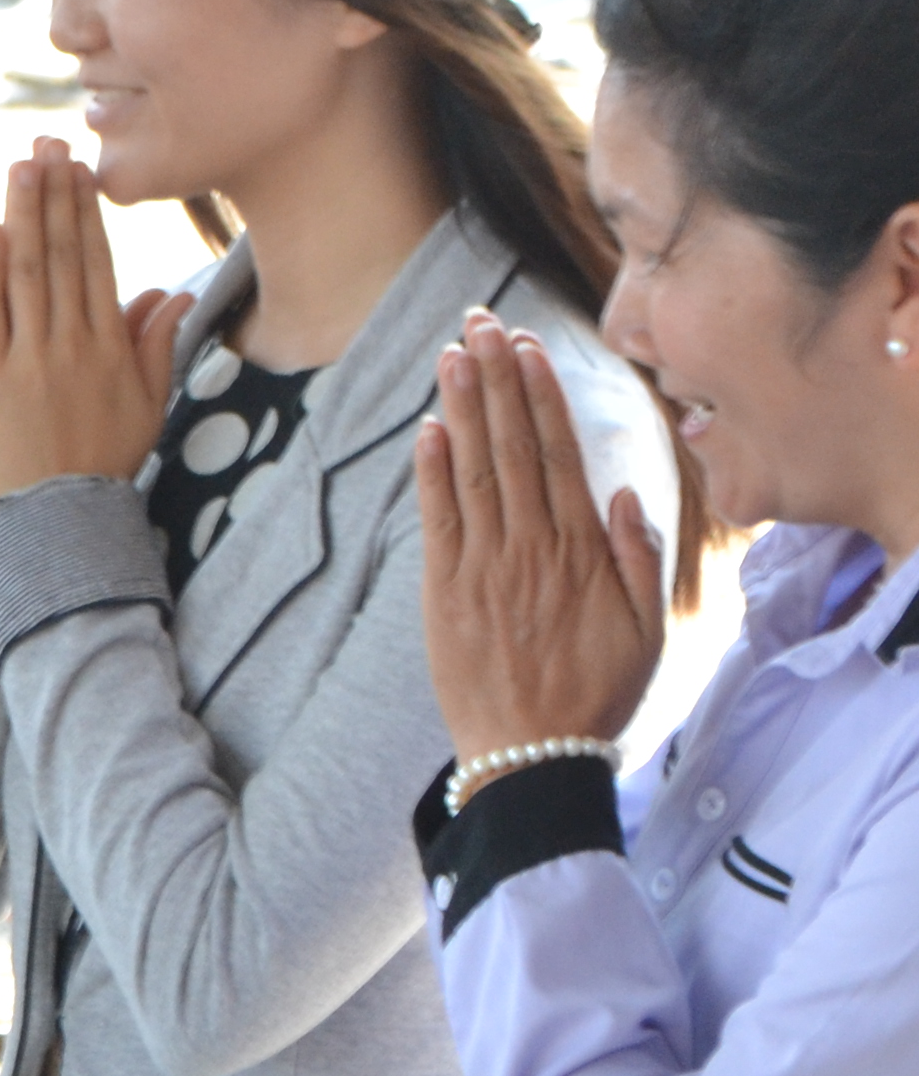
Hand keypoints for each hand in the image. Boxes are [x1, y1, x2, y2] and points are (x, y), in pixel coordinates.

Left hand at [0, 139, 188, 516]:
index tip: (80, 169)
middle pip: (61, 256)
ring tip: (20, 167)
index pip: (95, 264)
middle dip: (54, 197)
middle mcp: (69, 346)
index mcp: (108, 348)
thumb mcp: (143, 407)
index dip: (86, 212)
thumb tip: (169, 294)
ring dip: (21, 216)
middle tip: (48, 144)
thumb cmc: (97, 462)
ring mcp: (25, 361)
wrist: (49, 520)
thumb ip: (154, 347)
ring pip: (25, 274)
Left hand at [417, 307, 666, 771]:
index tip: (528, 348)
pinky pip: (438, 519)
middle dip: (496, 380)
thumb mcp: (647, 629)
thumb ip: (640, 559)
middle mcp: (534, 548)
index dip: (541, 395)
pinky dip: (431, 471)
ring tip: (452, 353)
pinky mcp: (445, 592)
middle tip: (480, 322)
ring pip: (474, 470)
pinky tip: (429, 427)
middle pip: (513, 446)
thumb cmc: (596, 694)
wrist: (533, 753)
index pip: (559, 453)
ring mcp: (486, 567)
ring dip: (462, 408)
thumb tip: (628, 496)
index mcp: (583, 550)